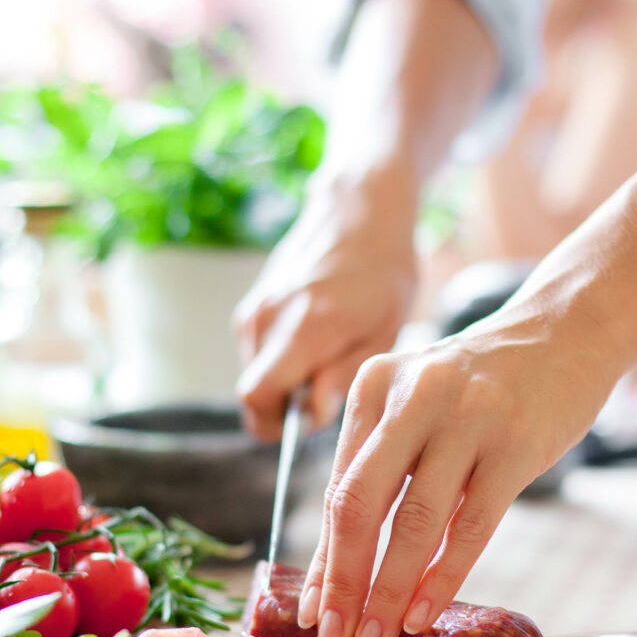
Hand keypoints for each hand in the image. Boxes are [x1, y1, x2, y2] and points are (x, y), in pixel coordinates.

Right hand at [234, 167, 419, 439]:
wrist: (359, 212)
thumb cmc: (383, 273)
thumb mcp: (384, 331)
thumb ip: (343, 376)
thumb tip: (311, 415)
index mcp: (303, 328)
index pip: (256, 397)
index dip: (277, 424)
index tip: (312, 419)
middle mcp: (267, 319)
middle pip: (254, 393)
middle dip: (287, 406)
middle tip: (330, 387)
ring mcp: (254, 309)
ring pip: (257, 373)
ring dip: (287, 380)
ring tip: (329, 354)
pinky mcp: (252, 305)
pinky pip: (259, 352)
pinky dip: (282, 359)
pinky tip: (316, 337)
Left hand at [299, 297, 618, 636]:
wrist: (567, 330)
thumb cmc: (484, 382)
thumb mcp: (417, 400)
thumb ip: (381, 464)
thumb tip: (342, 562)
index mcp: (374, 387)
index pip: (338, 489)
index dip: (324, 557)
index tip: (314, 611)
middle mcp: (412, 398)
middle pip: (361, 506)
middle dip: (343, 582)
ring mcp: (466, 420)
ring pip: (414, 524)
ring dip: (389, 592)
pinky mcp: (515, 445)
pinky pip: (469, 527)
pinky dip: (442, 578)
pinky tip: (423, 612)